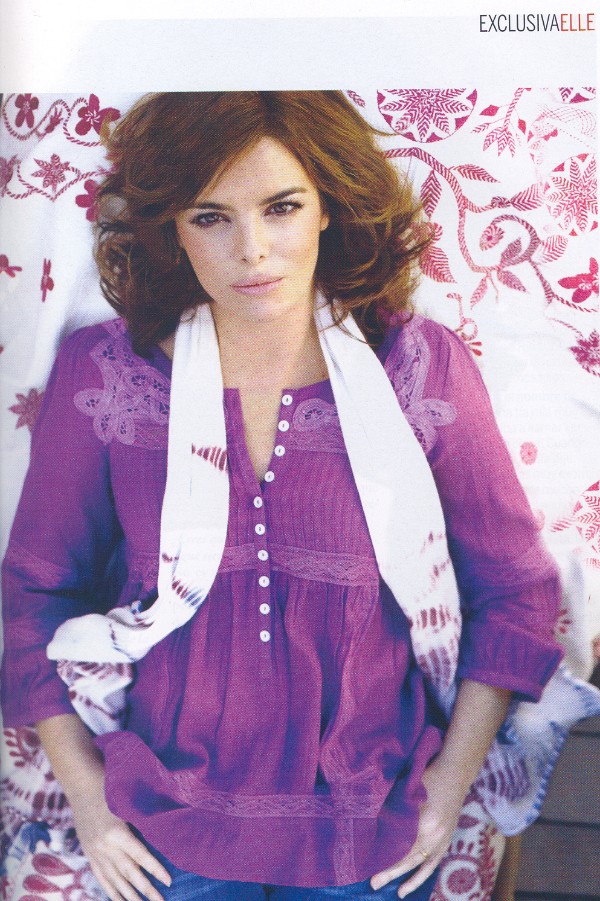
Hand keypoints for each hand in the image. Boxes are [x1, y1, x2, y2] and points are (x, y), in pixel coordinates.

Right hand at [72, 795, 171, 900]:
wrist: (80, 783)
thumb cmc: (109, 786)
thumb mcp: (127, 802)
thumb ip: (141, 821)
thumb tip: (161, 835)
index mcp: (117, 833)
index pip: (141, 857)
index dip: (155, 870)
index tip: (169, 882)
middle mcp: (105, 847)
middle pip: (129, 873)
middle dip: (146, 890)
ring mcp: (95, 852)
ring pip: (114, 879)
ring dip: (129, 896)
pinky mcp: (89, 853)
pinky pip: (101, 876)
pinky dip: (110, 890)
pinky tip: (119, 899)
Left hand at [370, 758, 463, 897]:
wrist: (455, 773)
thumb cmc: (428, 776)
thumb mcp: (409, 790)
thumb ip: (396, 808)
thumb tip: (375, 823)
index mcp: (424, 822)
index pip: (400, 845)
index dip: (385, 855)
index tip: (368, 864)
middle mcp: (435, 835)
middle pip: (409, 858)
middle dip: (390, 872)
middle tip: (373, 883)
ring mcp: (443, 840)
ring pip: (420, 864)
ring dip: (406, 879)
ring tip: (394, 892)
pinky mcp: (446, 840)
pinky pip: (433, 863)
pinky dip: (421, 876)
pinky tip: (409, 887)